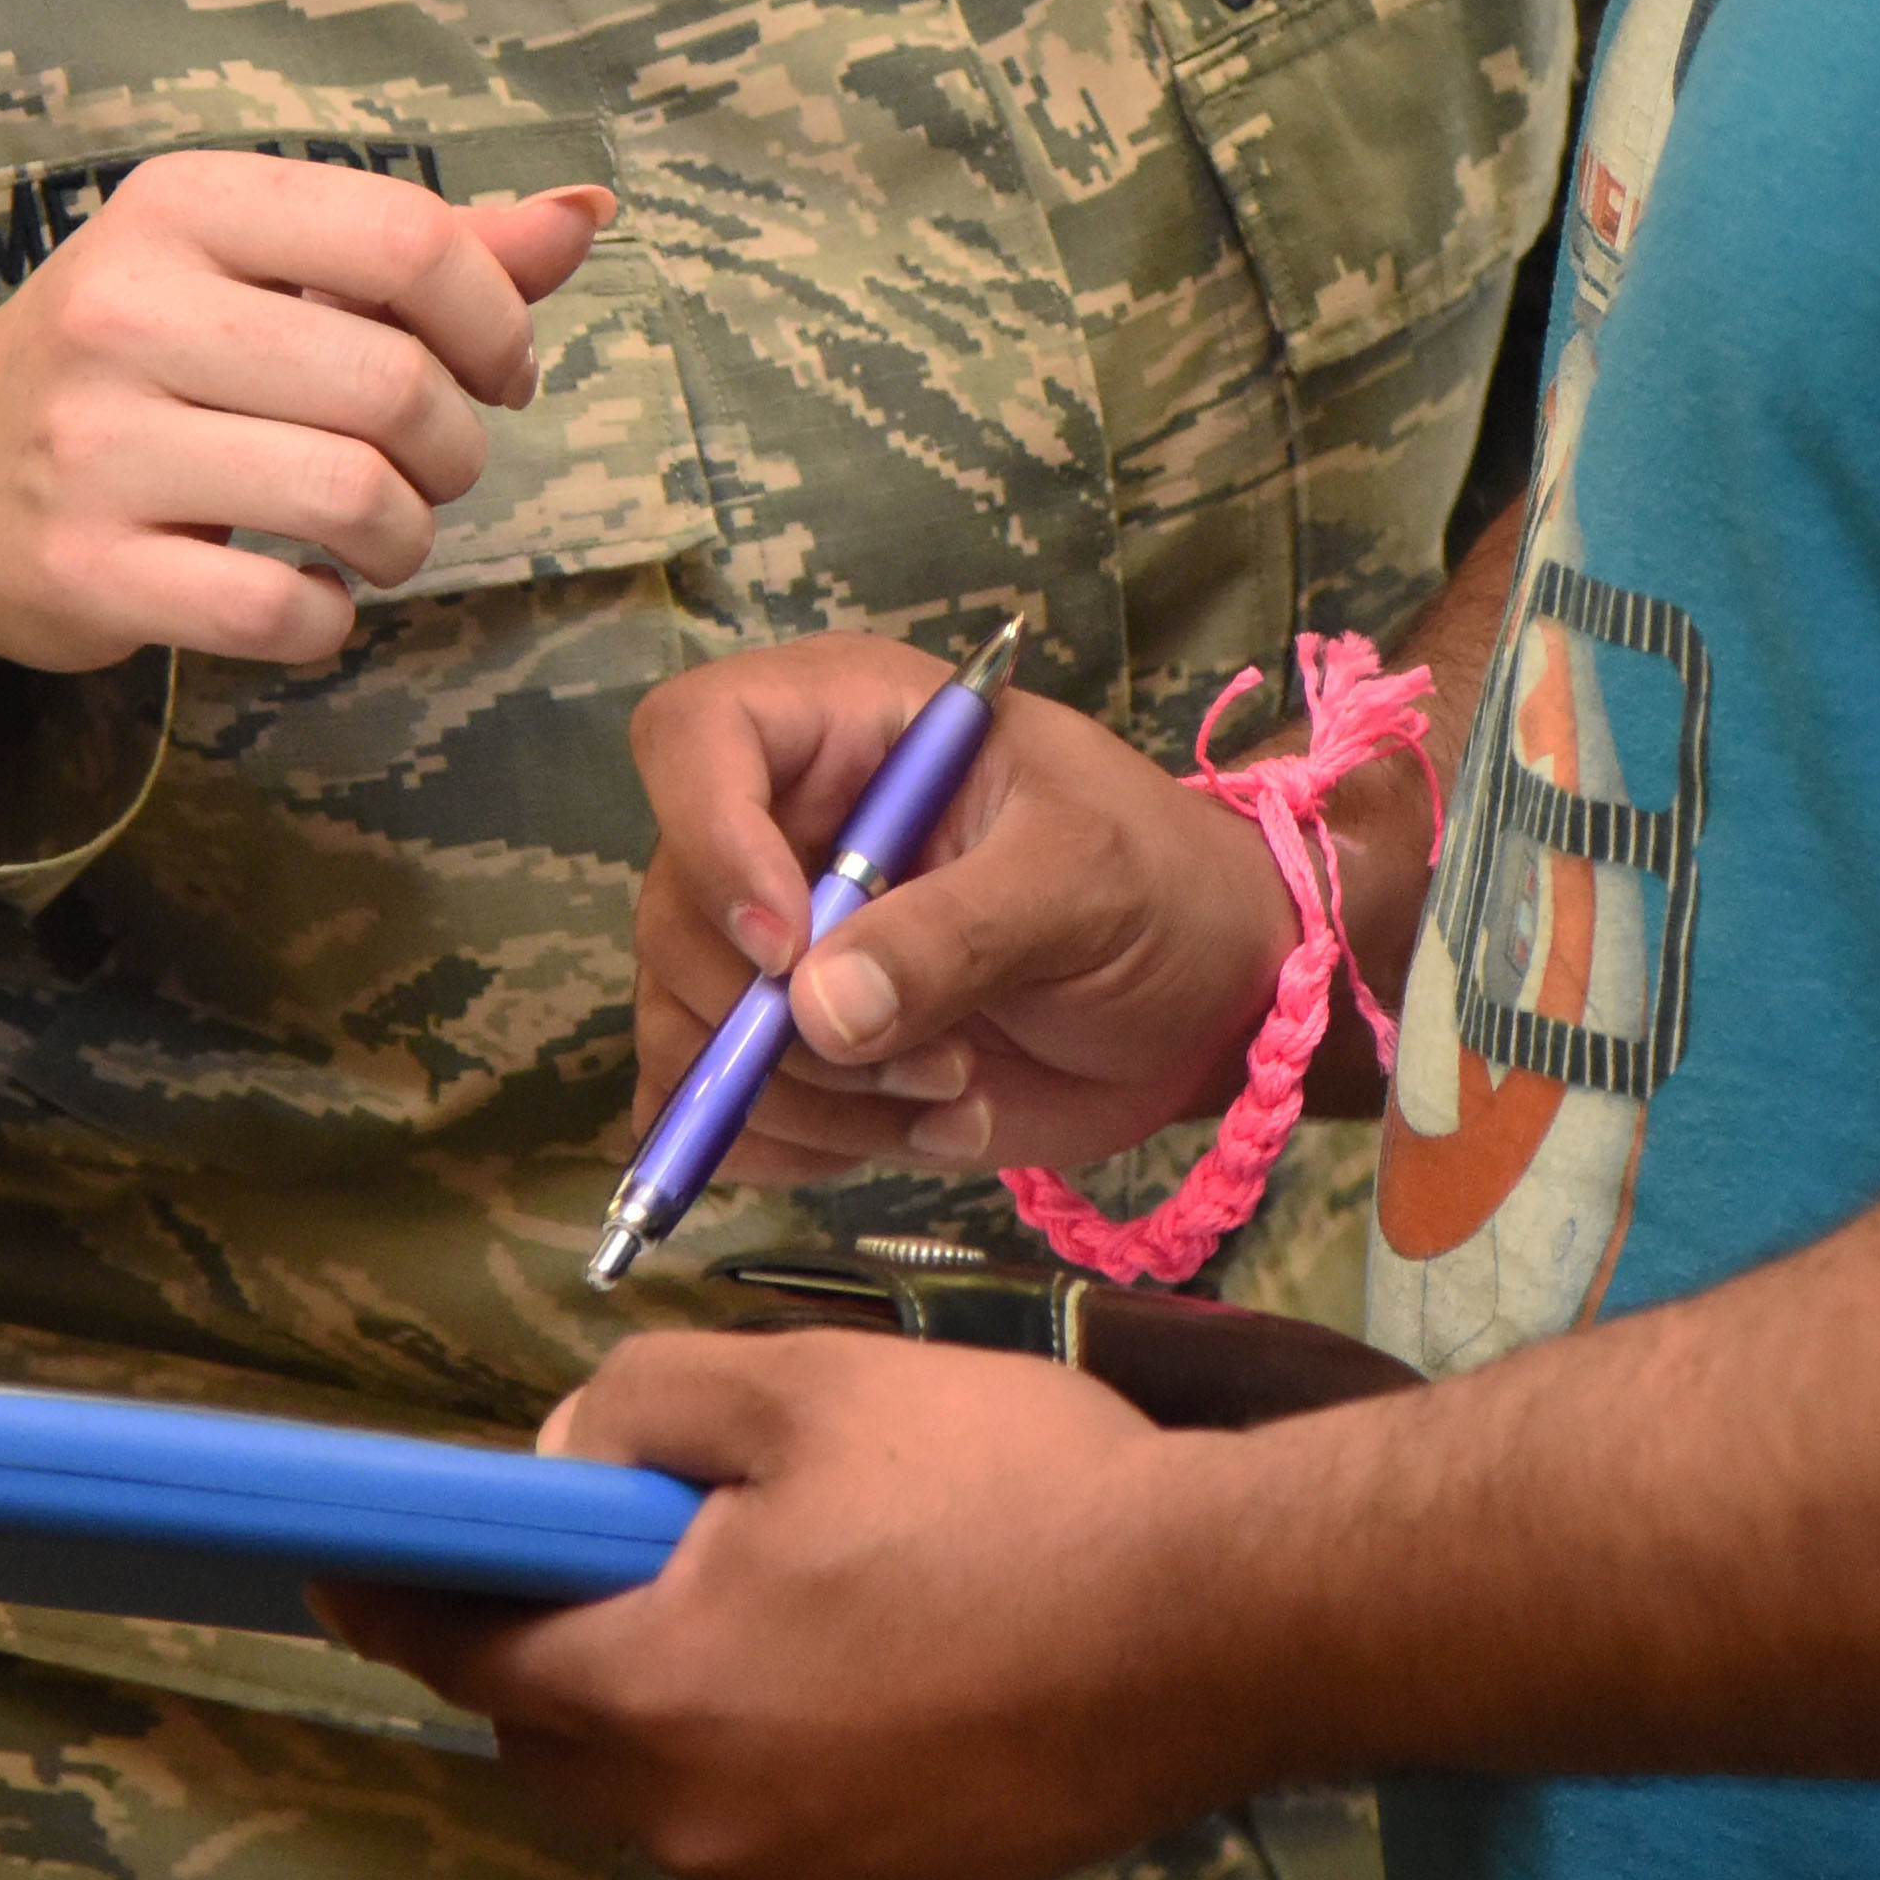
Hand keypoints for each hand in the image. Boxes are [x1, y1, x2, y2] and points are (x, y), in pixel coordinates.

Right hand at [0, 159, 612, 764]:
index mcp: (181, 204)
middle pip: (395, 383)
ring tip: (376, 532)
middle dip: (454, 445)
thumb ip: (427, 249)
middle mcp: (126, 308)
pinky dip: (330, 618)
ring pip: (354, 496)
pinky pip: (282, 614)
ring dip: (406, 536)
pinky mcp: (86, 571)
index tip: (491, 369)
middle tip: (426, 464)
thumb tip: (586, 216)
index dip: (493, 318)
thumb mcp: (259, 268)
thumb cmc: (144, 357)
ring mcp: (96, 445)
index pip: (405, 237)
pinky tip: (307, 592)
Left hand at [324, 1331, 1276, 1879]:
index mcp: (651, 1696)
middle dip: (554, 1639)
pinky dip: (763, 1742)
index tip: (338, 1567)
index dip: (395, 1600)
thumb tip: (568, 1458)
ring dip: (670, 1691)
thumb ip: (641, 1411)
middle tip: (611, 1530)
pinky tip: (852, 1654)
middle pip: (558, 1733)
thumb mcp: (798, 1387)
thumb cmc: (997, 1488)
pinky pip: (765, 1816)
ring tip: (763, 1578)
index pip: (464, 1657)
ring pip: (666, 1781)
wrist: (1214, 1626)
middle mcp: (698, 1823)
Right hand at [623, 642, 1302, 1184]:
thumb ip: (959, 934)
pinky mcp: (786, 1055)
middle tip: (940, 1063)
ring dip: (811, 1102)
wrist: (1201, 995)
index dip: (711, 839)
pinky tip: (911, 1135)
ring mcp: (776, 948)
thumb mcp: (1085, 881)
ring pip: (689, 1034)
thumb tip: (818, 1011)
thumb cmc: (1157, 885)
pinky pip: (719, 1117)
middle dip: (790, 1025)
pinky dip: (796, 1150)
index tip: (791, 947)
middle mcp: (784, 828)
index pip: (694, 737)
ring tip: (952, 1098)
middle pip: (678, 918)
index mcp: (846, 729)